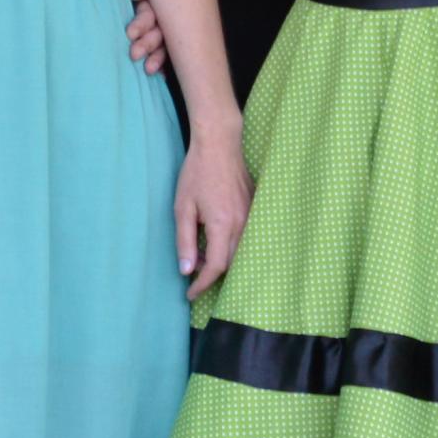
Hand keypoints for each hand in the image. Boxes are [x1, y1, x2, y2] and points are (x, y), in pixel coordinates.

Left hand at [124, 0, 165, 73]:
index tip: (129, 34)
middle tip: (134, 54)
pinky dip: (163, 64)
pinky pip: (162, 51)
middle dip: (148, 43)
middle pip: (159, 30)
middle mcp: (156, 12)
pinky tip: (162, 75)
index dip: (141, 24)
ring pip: (163, 43)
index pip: (149, 13)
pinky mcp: (149, 38)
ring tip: (148, 70)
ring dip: (157, 57)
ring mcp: (155, 26)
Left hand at [174, 128, 251, 296]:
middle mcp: (241, 223)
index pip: (215, 267)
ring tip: (202, 256)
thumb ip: (184, 241)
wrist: (220, 144)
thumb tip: (186, 270)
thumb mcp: (182, 207)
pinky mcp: (255, 209)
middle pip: (230, 263)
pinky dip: (232, 247)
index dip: (202, 284)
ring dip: (223, 261)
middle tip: (193, 273)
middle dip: (211, 274)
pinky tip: (216, 240)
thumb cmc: (197, 173)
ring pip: (241, 252)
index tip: (190, 293)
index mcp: (222, 224)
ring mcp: (251, 216)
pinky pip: (247, 238)